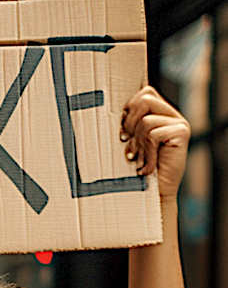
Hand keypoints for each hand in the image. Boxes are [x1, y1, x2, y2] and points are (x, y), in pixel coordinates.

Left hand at [121, 86, 189, 201]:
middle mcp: (170, 114)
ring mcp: (178, 122)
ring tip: (139, 159)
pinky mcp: (182, 132)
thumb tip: (105, 109)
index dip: (128, 110)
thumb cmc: (135, 170)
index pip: (142, 93)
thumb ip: (126, 125)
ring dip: (138, 143)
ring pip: (145, 121)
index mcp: (157, 113)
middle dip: (130, 124)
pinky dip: (147, 152)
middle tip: (128, 144)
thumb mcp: (128, 144)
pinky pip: (153, 134)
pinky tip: (148, 165)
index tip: (123, 133)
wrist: (152, 194)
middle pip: (143, 98)